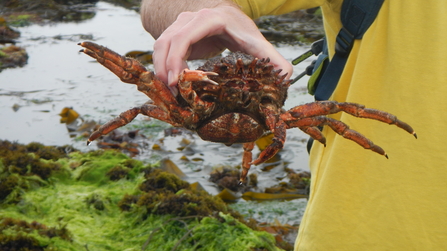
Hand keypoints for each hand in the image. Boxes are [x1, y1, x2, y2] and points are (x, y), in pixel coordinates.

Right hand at [151, 5, 292, 91]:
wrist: (228, 18)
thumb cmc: (242, 31)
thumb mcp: (258, 44)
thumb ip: (274, 59)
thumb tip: (286, 76)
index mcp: (212, 18)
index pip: (186, 34)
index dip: (177, 57)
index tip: (177, 81)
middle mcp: (192, 18)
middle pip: (168, 40)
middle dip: (165, 68)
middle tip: (172, 93)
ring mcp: (180, 24)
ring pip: (160, 44)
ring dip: (160, 69)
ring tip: (170, 92)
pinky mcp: (175, 33)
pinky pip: (162, 49)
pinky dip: (162, 67)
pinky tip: (171, 85)